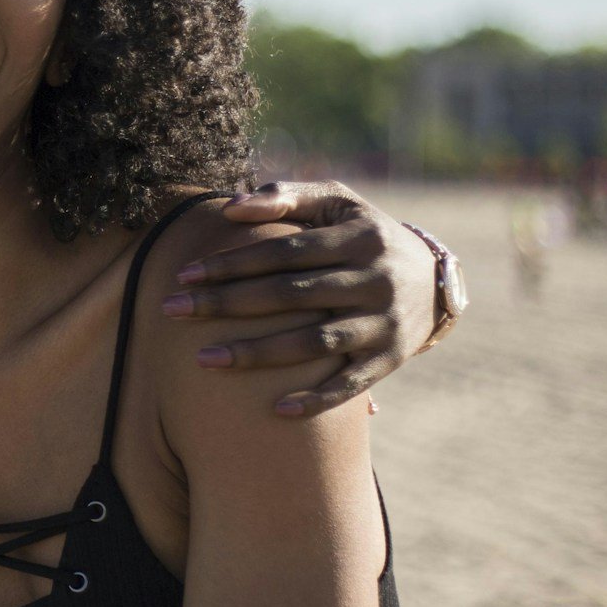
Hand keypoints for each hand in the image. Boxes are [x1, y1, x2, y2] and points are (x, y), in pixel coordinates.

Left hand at [164, 181, 441, 416]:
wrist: (435, 279)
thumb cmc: (364, 234)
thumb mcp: (337, 203)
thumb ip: (285, 196)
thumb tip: (230, 207)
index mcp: (358, 238)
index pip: (284, 251)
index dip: (233, 262)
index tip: (185, 274)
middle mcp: (374, 280)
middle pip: (291, 295)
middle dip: (228, 303)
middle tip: (171, 311)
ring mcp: (384, 323)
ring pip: (315, 343)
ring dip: (258, 353)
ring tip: (204, 360)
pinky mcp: (391, 360)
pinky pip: (351, 386)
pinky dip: (317, 399)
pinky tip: (276, 410)